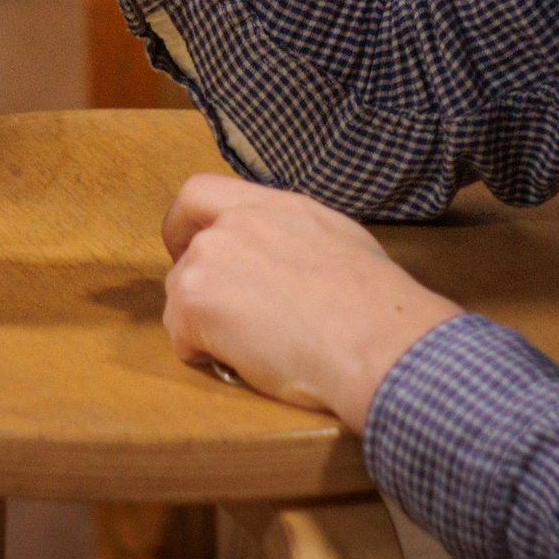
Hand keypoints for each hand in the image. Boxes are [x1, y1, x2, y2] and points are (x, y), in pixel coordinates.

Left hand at [160, 175, 463, 431]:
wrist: (376, 340)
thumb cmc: (375, 306)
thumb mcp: (338, 240)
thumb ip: (294, 237)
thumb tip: (287, 258)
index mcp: (270, 207)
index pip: (199, 194)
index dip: (183, 225)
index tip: (186, 248)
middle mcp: (233, 224)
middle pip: (189, 256)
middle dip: (203, 291)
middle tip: (228, 322)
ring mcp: (208, 259)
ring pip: (182, 298)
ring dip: (207, 326)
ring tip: (256, 350)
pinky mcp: (194, 302)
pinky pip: (182, 337)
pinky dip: (205, 356)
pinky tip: (247, 364)